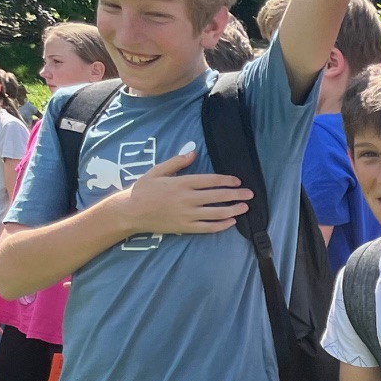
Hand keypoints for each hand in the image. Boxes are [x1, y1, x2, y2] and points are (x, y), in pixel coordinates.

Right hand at [118, 150, 251, 234]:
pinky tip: (232, 222)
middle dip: (236, 194)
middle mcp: (187, 199)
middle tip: (250, 194)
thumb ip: (177, 162)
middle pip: (217, 197)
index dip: (226, 180)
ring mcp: (187, 214)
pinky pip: (208, 228)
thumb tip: (193, 152)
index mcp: (181, 183)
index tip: (237, 181)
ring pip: (216, 213)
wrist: (130, 211)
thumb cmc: (143, 189)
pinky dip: (222, 225)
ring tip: (245, 207)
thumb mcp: (157, 171)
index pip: (210, 180)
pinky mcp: (186, 227)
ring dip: (233, 210)